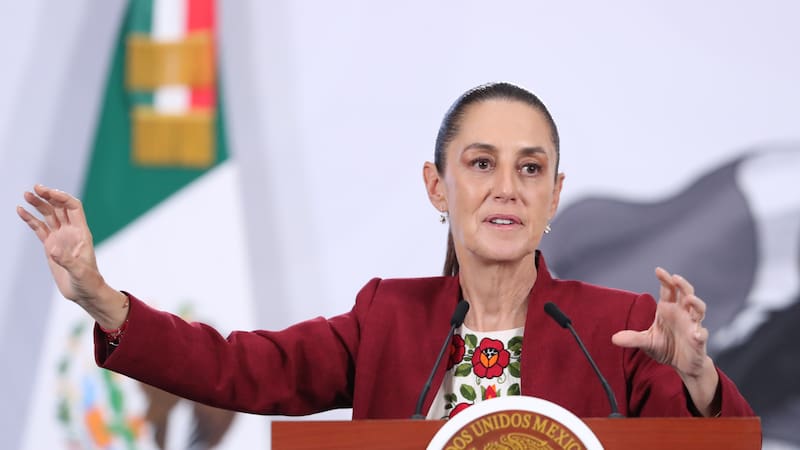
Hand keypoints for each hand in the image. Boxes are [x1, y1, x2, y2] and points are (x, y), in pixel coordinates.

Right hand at [17, 185, 127, 327]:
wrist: (84, 293)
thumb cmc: (87, 282)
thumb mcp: (79, 272)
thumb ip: (68, 261)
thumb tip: (53, 249)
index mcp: (82, 233)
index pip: (73, 207)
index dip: (62, 198)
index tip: (48, 192)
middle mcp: (71, 232)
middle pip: (60, 207)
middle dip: (48, 196)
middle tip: (34, 188)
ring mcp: (60, 237)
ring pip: (49, 215)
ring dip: (38, 204)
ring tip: (26, 195)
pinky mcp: (50, 245)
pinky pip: (39, 228)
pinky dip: (30, 219)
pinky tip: (21, 210)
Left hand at [612, 267, 719, 414]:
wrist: (681, 365)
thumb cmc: (665, 347)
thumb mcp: (646, 342)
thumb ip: (633, 338)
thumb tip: (614, 338)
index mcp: (668, 310)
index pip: (668, 290)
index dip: (665, 280)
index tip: (658, 270)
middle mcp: (682, 314)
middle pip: (686, 294)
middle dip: (682, 285)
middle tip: (675, 278)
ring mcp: (692, 326)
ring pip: (699, 309)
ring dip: (695, 303)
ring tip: (689, 299)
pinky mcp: (699, 340)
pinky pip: (702, 335)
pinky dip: (700, 333)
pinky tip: (696, 334)